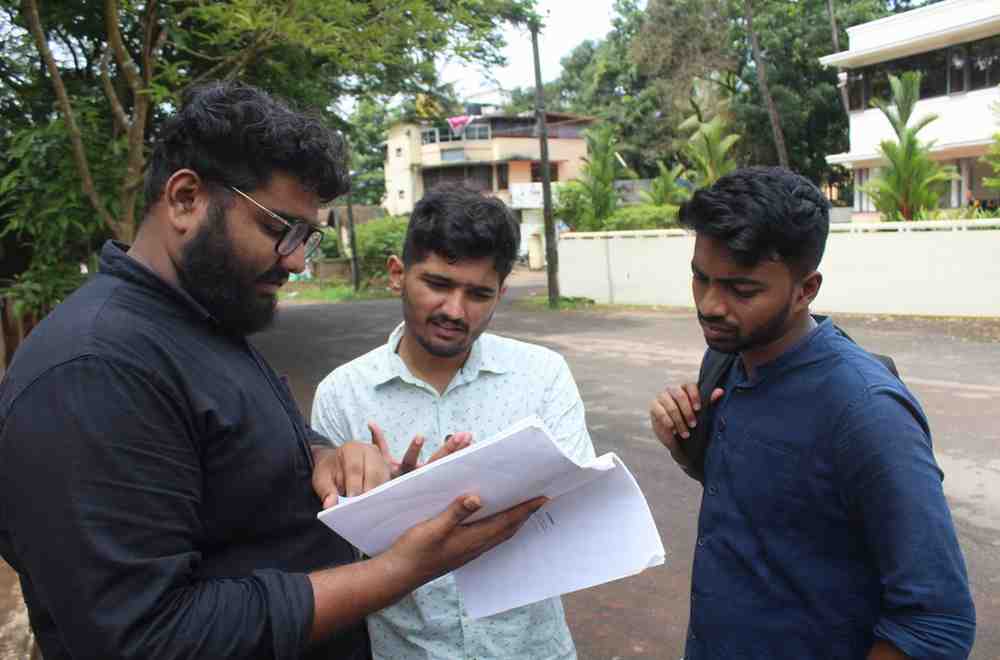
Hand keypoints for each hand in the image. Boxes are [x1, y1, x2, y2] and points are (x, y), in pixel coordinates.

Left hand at [312, 442, 390, 508]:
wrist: (338, 465)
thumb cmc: (330, 472)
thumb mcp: (322, 479)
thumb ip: (326, 491)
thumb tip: (330, 504)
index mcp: (351, 449)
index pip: (355, 467)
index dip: (354, 484)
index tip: (352, 499)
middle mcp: (370, 451)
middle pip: (374, 472)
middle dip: (369, 491)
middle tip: (362, 507)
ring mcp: (381, 460)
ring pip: (384, 478)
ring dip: (378, 494)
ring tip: (369, 508)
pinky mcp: (387, 470)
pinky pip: (389, 483)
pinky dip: (383, 495)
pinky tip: (376, 506)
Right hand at [369, 420, 471, 478]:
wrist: (388, 502)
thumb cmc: (387, 481)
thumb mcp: (381, 464)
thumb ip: (378, 443)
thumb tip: (371, 422)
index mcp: (404, 475)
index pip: (410, 462)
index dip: (415, 450)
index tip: (420, 436)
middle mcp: (417, 479)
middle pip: (434, 464)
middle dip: (448, 449)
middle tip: (463, 436)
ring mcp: (427, 481)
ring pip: (445, 467)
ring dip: (457, 452)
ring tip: (470, 438)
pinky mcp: (437, 484)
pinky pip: (449, 472)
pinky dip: (459, 459)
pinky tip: (470, 446)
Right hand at [386, 494, 547, 582]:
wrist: (399, 574)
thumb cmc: (414, 550)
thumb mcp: (433, 527)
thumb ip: (455, 512)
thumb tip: (478, 498)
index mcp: (472, 539)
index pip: (507, 521)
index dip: (526, 509)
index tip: (543, 498)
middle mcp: (475, 547)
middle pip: (508, 528)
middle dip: (526, 514)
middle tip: (540, 500)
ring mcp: (468, 552)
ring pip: (500, 534)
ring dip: (514, 521)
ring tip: (525, 509)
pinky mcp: (461, 553)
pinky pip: (489, 538)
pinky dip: (500, 527)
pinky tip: (496, 522)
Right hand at [649, 384, 723, 468]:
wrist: (677, 439)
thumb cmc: (690, 423)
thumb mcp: (702, 414)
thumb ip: (710, 402)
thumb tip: (721, 391)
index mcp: (686, 389)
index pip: (690, 386)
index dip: (695, 396)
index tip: (698, 409)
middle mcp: (673, 390)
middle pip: (680, 394)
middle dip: (687, 412)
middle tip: (693, 425)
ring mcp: (662, 396)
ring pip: (670, 405)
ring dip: (679, 421)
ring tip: (685, 433)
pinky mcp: (654, 405)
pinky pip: (660, 411)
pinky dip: (667, 421)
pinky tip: (673, 430)